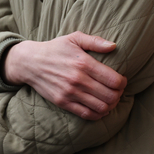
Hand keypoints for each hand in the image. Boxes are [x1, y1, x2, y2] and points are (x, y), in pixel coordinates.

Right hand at [3, 32, 126, 120]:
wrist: (30, 62)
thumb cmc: (55, 49)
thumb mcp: (74, 38)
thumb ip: (95, 41)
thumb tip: (114, 46)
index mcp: (84, 63)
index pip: (114, 80)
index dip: (123, 82)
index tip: (122, 80)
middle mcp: (78, 79)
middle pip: (111, 96)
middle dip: (119, 94)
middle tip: (117, 91)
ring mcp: (70, 93)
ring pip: (101, 107)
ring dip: (111, 105)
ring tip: (110, 99)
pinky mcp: (63, 103)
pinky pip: (87, 114)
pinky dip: (98, 114)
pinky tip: (101, 108)